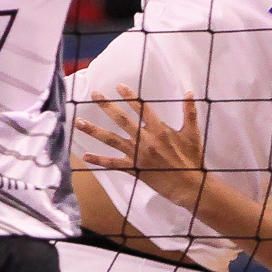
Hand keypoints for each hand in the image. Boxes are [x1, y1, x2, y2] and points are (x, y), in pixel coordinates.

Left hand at [77, 87, 208, 209]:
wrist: (187, 185)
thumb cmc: (191, 158)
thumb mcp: (193, 133)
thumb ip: (189, 112)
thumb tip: (189, 93)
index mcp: (159, 129)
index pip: (142, 109)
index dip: (130, 97)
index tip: (119, 86)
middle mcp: (145, 140)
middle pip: (122, 120)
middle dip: (107, 106)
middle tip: (95, 94)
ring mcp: (136, 155)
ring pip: (111, 139)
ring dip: (94, 130)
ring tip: (79, 122)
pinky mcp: (132, 168)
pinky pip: (112, 163)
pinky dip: (99, 160)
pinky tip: (85, 155)